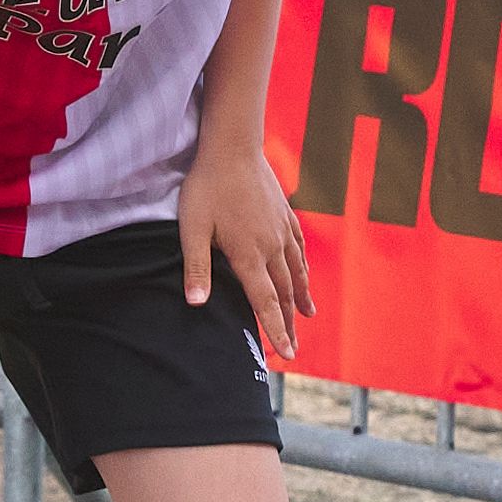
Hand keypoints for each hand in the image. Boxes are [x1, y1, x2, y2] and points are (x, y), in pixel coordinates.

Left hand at [180, 144, 313, 362]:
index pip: (265, 302)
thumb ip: (197, 268)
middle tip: (294, 350)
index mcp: (249, 255)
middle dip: (289, 323)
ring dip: (300, 297)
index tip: (286, 354)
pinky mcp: (285, 214)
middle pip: (283, 293)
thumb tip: (196, 304)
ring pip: (295, 272)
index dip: (276, 331)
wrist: (233, 146)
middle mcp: (271, 247)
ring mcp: (282, 230)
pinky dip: (303, 265)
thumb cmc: (207, 187)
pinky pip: (299, 247)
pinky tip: (304, 272)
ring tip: (308, 316)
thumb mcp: (193, 228)